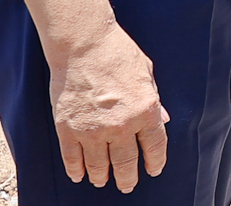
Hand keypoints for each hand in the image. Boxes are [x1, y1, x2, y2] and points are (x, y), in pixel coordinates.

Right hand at [47, 27, 170, 190]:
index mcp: (146, 110)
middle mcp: (121, 125)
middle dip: (128, 178)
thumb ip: (155, 99)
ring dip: (102, 176)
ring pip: (99, 165)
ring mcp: (93, 130)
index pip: (154, 146)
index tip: (153, 170)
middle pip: (126, 162)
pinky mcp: (68, 129)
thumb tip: (163, 120)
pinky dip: (76, 170)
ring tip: (102, 181)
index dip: (155, 162)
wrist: (84, 45)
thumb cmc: (118, 53)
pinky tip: (79, 175)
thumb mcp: (147, 74)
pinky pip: (73, 158)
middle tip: (127, 185)